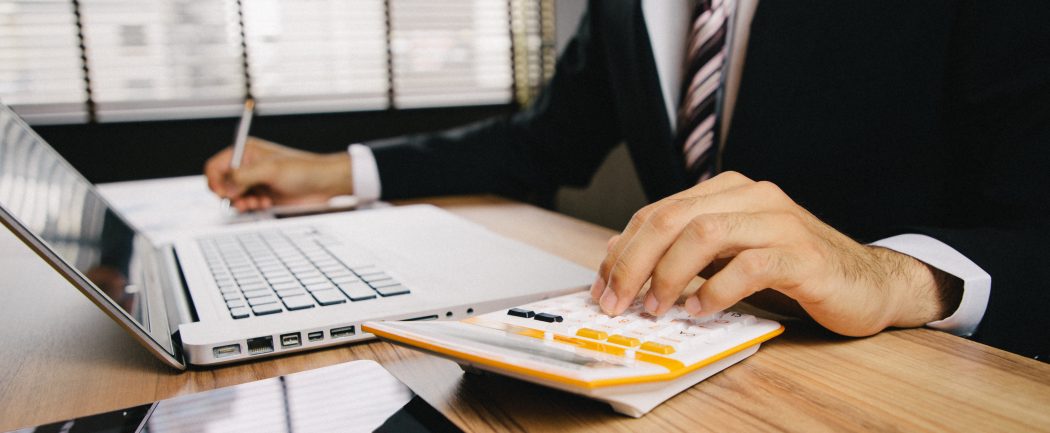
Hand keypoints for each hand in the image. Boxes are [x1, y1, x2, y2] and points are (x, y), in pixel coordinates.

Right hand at [204, 137, 352, 211]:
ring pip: (231, 197)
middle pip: (220, 184)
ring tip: (258, 202)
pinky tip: (265, 204)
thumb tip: (226, 187)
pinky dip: (251, 208)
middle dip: (230, 194)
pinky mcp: (260, 196)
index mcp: (245, 152)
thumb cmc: (302, 170)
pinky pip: (244, 205)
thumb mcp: (271, 170)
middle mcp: (246, 166)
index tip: (225, 193)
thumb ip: (244, 176)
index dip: (215, 181)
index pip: (215, 166)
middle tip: (243, 199)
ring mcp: (253, 182)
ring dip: (241, 203)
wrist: (322, 185)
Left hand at [591, 171, 960, 336]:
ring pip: (705, 233)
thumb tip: (618, 256)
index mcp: (728, 190)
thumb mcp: (727, 255)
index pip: (658, 212)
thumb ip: (682, 250)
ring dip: (670, 275)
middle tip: (617, 301)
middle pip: (673, 218)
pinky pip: (750, 266)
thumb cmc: (791, 269)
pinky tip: (702, 310)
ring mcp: (780, 222)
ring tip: (656, 307)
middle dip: (634, 262)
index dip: (622, 250)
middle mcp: (752, 196)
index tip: (602, 286)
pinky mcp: (804, 256)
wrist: (867, 282)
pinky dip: (717, 290)